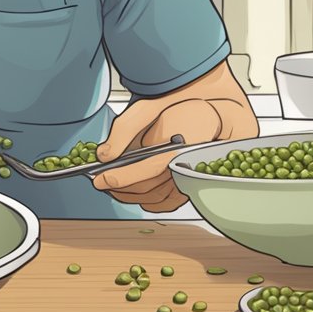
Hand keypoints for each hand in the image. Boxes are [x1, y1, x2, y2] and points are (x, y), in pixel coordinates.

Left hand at [91, 95, 258, 211]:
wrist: (213, 114)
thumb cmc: (180, 109)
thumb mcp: (148, 108)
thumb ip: (125, 129)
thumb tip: (104, 154)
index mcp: (181, 145)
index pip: (147, 168)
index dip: (120, 177)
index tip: (100, 179)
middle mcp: (189, 165)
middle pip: (148, 186)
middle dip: (120, 187)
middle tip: (100, 182)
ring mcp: (191, 178)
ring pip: (156, 198)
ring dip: (130, 196)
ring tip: (113, 188)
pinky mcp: (192, 186)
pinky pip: (168, 203)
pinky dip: (149, 203)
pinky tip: (135, 195)